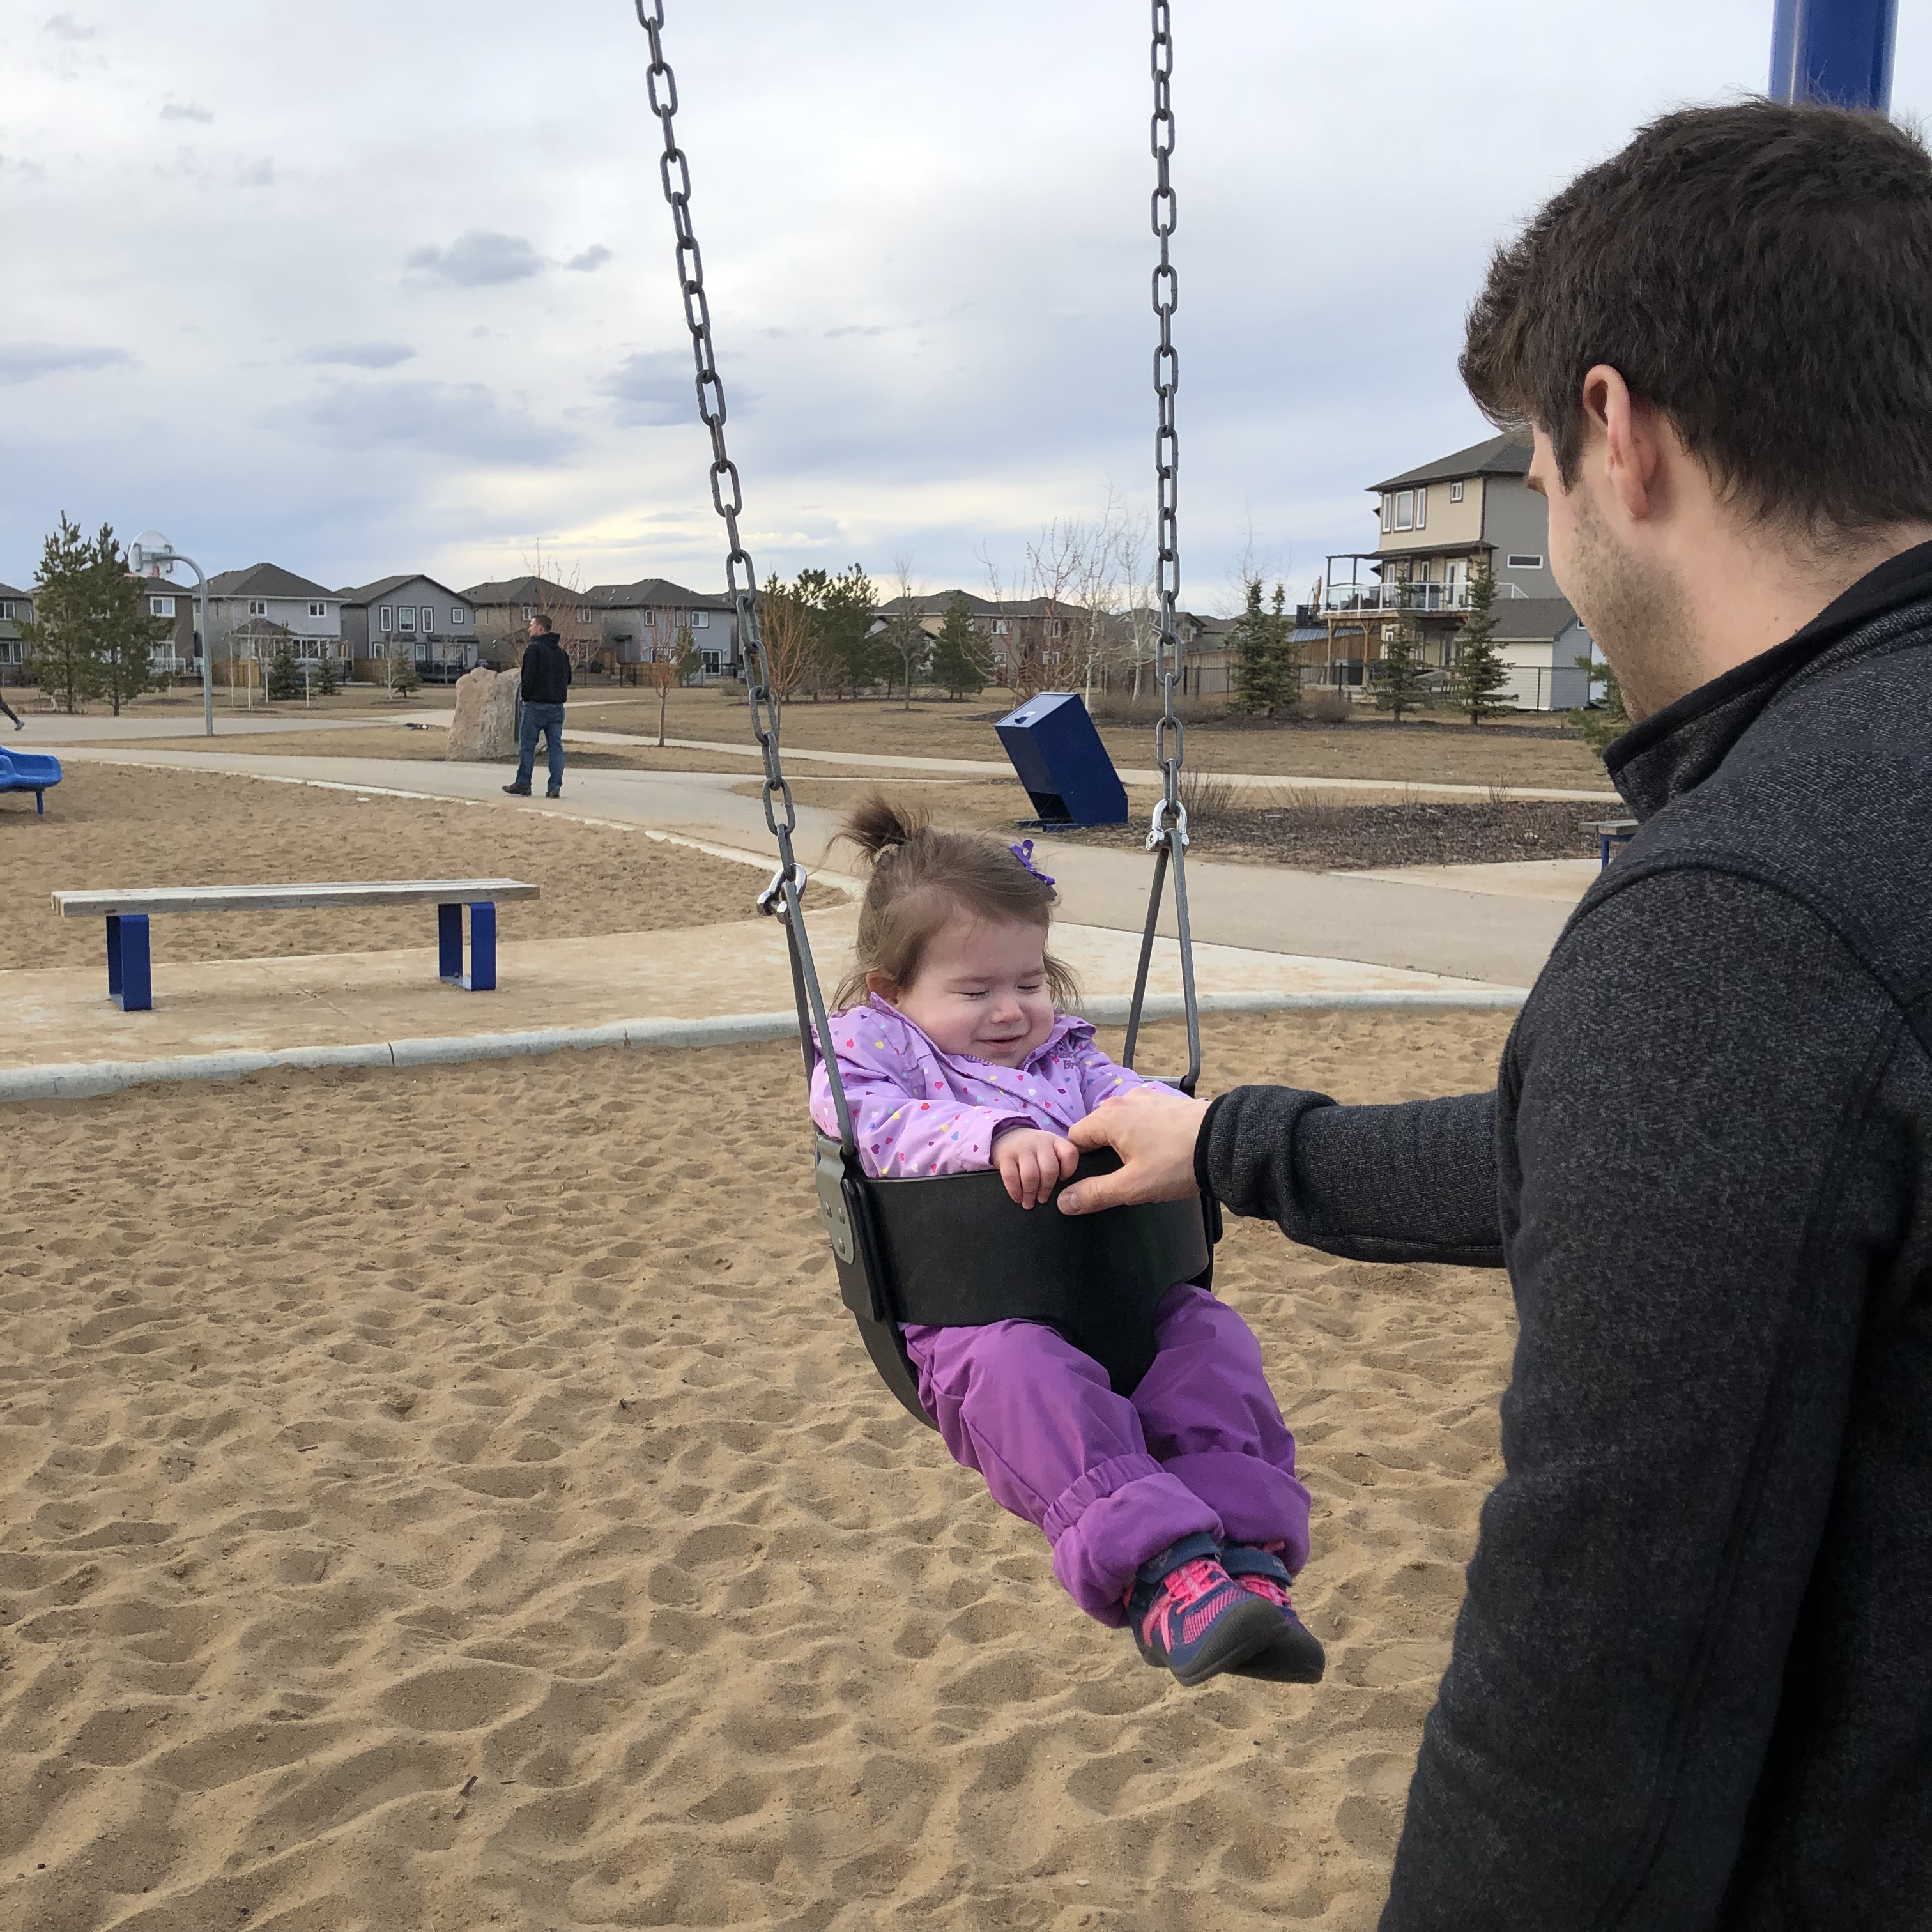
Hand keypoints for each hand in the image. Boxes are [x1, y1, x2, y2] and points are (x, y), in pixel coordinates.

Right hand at [993, 1127, 1079, 1208]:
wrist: (1006, 1136)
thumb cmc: (1033, 1151)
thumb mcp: (1049, 1150)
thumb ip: (1059, 1164)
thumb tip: (1065, 1192)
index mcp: (1055, 1142)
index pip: (1069, 1153)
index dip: (1069, 1170)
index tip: (1062, 1179)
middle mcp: (1040, 1143)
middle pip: (1049, 1170)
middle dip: (1046, 1189)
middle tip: (1042, 1199)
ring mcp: (1021, 1148)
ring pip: (1031, 1175)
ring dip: (1030, 1193)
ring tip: (1029, 1202)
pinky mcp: (1005, 1155)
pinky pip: (1011, 1176)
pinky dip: (1015, 1191)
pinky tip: (1018, 1197)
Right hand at [1058, 1086, 1208, 1214]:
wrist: (1225, 1144)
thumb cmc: (1175, 1164)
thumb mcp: (1132, 1186)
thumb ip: (1095, 1193)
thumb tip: (1063, 1201)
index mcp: (1108, 1117)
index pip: (1073, 1139)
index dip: (1076, 1163)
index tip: (1090, 1182)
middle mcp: (1123, 1100)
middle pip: (1097, 1129)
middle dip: (1101, 1154)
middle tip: (1119, 1179)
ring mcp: (1147, 1097)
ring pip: (1121, 1124)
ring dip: (1123, 1144)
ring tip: (1142, 1167)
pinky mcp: (1167, 1102)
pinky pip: (1142, 1118)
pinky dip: (1143, 1134)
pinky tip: (1160, 1152)